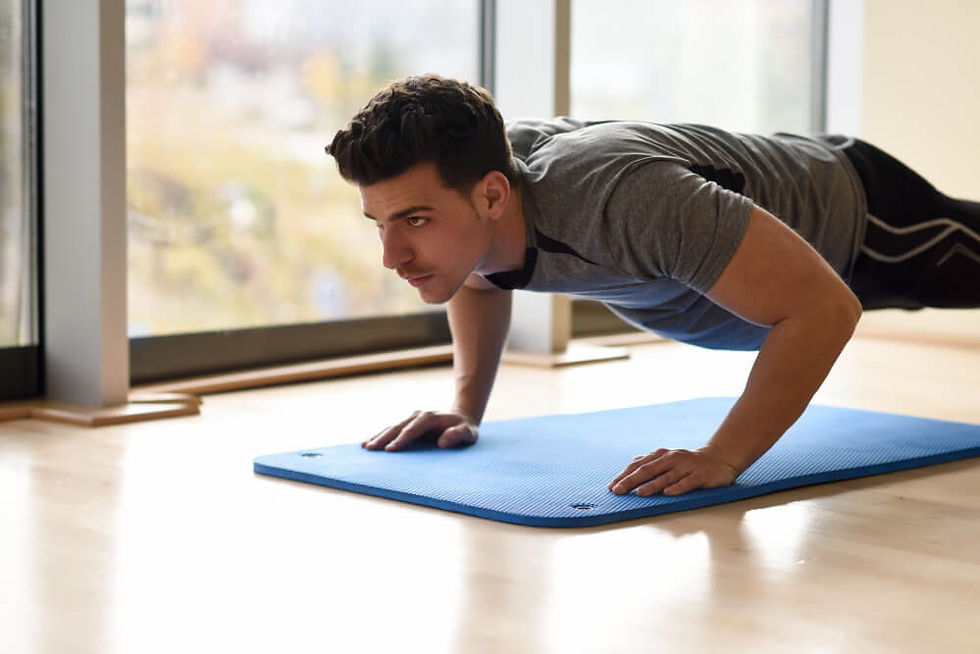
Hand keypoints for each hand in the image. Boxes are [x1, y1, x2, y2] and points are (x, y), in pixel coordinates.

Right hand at [362, 410, 477, 450]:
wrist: (461, 417)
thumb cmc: (465, 428)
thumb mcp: (469, 432)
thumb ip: (458, 435)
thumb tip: (443, 441)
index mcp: (430, 418)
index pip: (413, 429)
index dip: (401, 439)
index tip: (390, 450)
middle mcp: (418, 415)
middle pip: (398, 426)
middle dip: (383, 438)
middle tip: (370, 448)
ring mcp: (411, 418)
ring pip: (392, 427)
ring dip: (378, 436)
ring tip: (364, 446)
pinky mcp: (408, 423)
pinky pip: (392, 429)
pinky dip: (380, 435)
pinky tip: (369, 442)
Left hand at [608, 447, 737, 496]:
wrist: (718, 458)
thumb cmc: (688, 462)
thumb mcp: (667, 459)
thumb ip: (650, 463)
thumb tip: (629, 467)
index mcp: (661, 456)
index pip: (638, 466)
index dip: (624, 476)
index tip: (611, 487)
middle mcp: (671, 459)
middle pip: (647, 470)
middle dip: (631, 481)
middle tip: (618, 491)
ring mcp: (686, 467)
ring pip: (665, 477)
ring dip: (651, 485)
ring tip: (639, 493)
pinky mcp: (700, 475)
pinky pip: (687, 482)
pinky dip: (677, 487)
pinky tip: (668, 493)